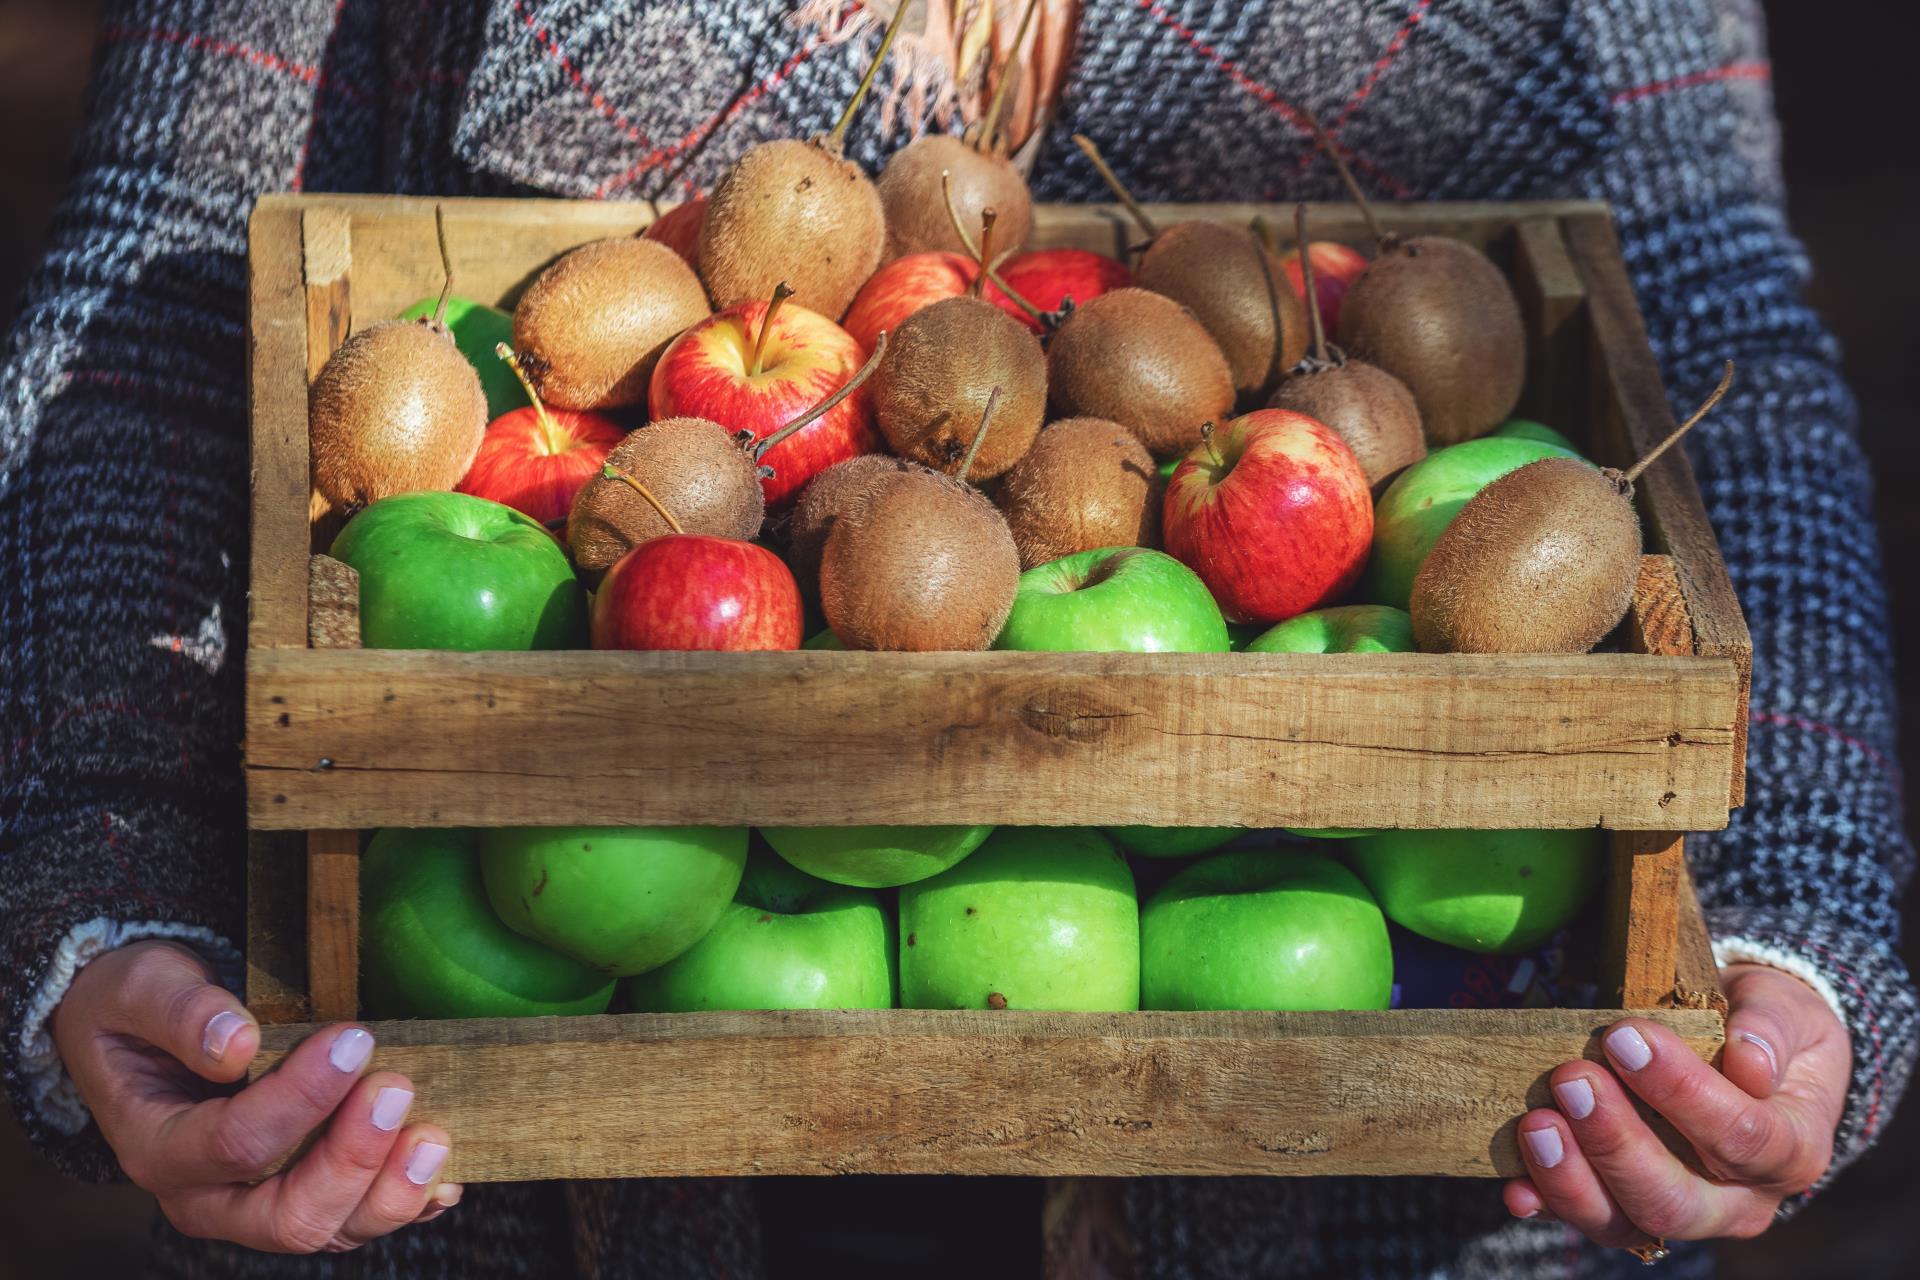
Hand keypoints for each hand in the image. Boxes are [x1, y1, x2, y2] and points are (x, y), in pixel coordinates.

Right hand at [51, 939, 460, 1251]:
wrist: (145, 1029)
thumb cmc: (141, 1008)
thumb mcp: (140, 989)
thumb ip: (180, 1013)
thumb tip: (237, 1043)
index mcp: (160, 1149)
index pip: (236, 1144)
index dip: (300, 1099)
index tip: (352, 1041)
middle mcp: (209, 1196)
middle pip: (289, 1216)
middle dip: (353, 1159)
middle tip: (396, 1089)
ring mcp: (258, 1206)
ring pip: (332, 1230)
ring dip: (391, 1191)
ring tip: (432, 1136)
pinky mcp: (303, 1195)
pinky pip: (358, 1219)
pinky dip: (408, 1204)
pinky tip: (445, 1177)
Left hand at [1504, 964, 1849, 1245]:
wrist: (1744, 1048)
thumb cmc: (1766, 1027)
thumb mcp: (1786, 1009)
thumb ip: (1772, 1027)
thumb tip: (1750, 1060)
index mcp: (1790, 1151)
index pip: (1743, 1137)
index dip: (1682, 1092)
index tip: (1625, 1038)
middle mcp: (1739, 1200)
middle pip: (1676, 1200)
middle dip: (1616, 1143)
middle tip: (1572, 1079)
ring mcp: (1681, 1211)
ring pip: (1625, 1222)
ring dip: (1572, 1178)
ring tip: (1536, 1123)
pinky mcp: (1627, 1207)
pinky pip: (1588, 1218)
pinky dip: (1548, 1202)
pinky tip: (1517, 1187)